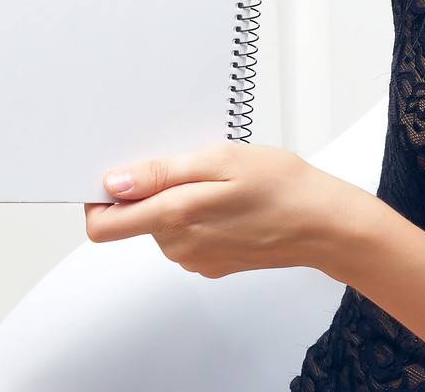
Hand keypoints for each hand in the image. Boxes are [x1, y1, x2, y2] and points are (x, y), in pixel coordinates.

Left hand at [84, 141, 378, 279]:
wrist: (324, 223)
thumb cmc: (281, 185)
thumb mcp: (220, 160)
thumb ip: (160, 174)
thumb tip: (113, 183)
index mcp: (174, 217)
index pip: (103, 226)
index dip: (100, 198)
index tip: (120, 171)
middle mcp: (179, 246)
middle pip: (135, 219)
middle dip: (153, 188)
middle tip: (195, 163)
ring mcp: (196, 259)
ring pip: (163, 224)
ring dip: (180, 199)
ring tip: (221, 181)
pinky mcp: (213, 264)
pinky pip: (188, 235)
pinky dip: (199, 214)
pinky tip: (230, 200)